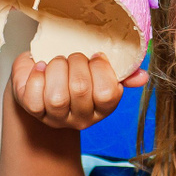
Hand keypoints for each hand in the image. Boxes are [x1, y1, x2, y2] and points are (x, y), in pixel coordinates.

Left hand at [10, 52, 146, 130]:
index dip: (101, 69)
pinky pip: (34, 96)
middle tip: (73, 57)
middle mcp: (80, 118)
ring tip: (57, 62)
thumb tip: (142, 76)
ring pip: (57, 96)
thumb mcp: (99, 72)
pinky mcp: (33, 110)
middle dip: (76, 62)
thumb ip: (123, 73)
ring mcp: (56, 117)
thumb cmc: (74, 72)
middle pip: (80, 89)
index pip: (108, 94)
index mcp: (102, 108)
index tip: (95, 57)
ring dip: (56, 68)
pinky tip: (40, 67)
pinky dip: (36, 76)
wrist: (43, 78)